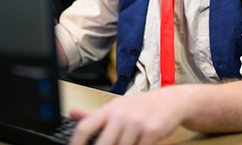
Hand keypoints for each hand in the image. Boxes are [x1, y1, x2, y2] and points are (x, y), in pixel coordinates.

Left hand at [69, 86, 184, 144]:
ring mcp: (136, 122)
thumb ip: (94, 115)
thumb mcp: (117, 106)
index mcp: (109, 109)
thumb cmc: (141, 106)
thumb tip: (71, 112)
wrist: (170, 101)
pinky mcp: (151, 131)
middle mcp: (121, 114)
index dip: (74, 144)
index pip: (84, 127)